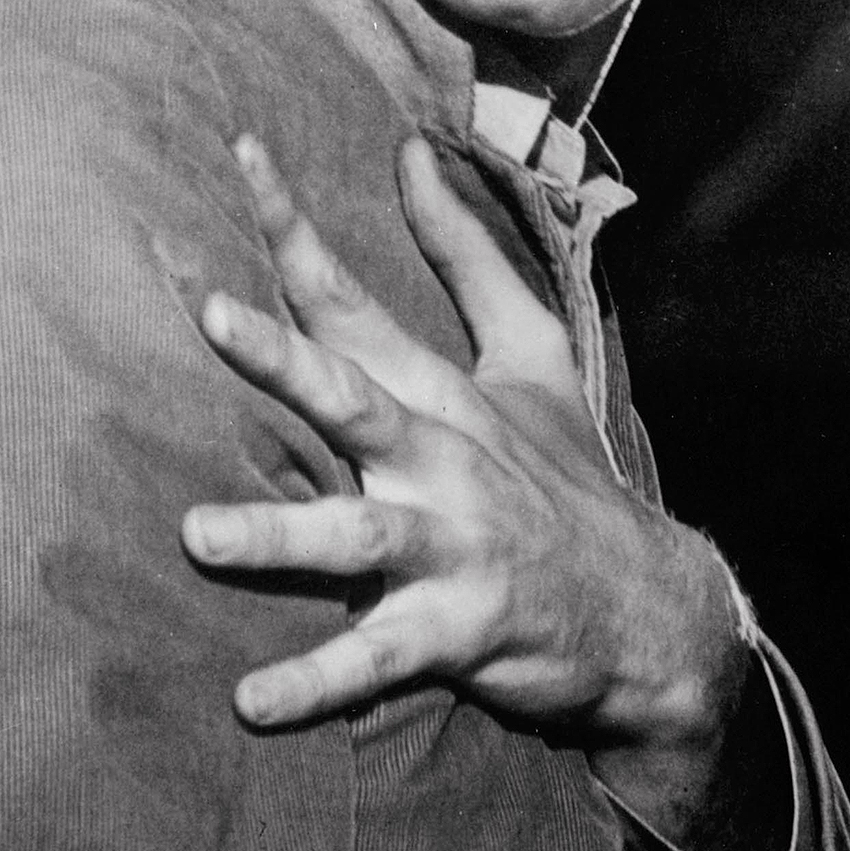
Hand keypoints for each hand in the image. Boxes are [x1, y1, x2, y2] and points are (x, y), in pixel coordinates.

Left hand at [182, 135, 750, 836]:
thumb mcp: (532, 353)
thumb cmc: (568, 474)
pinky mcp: (462, 627)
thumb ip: (465, 254)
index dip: (294, 226)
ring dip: (282, 534)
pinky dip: (319, 681)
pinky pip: (380, 656)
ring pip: (360, 533)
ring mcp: (454, 544)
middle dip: (286, 359)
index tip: (240, 148)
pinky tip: (250, 702)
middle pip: (355, 397)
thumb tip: (412, 150)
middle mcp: (444, 457)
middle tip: (211, 316)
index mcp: (445, 391)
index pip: (355, 298)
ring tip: (198, 534)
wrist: (651, 605)